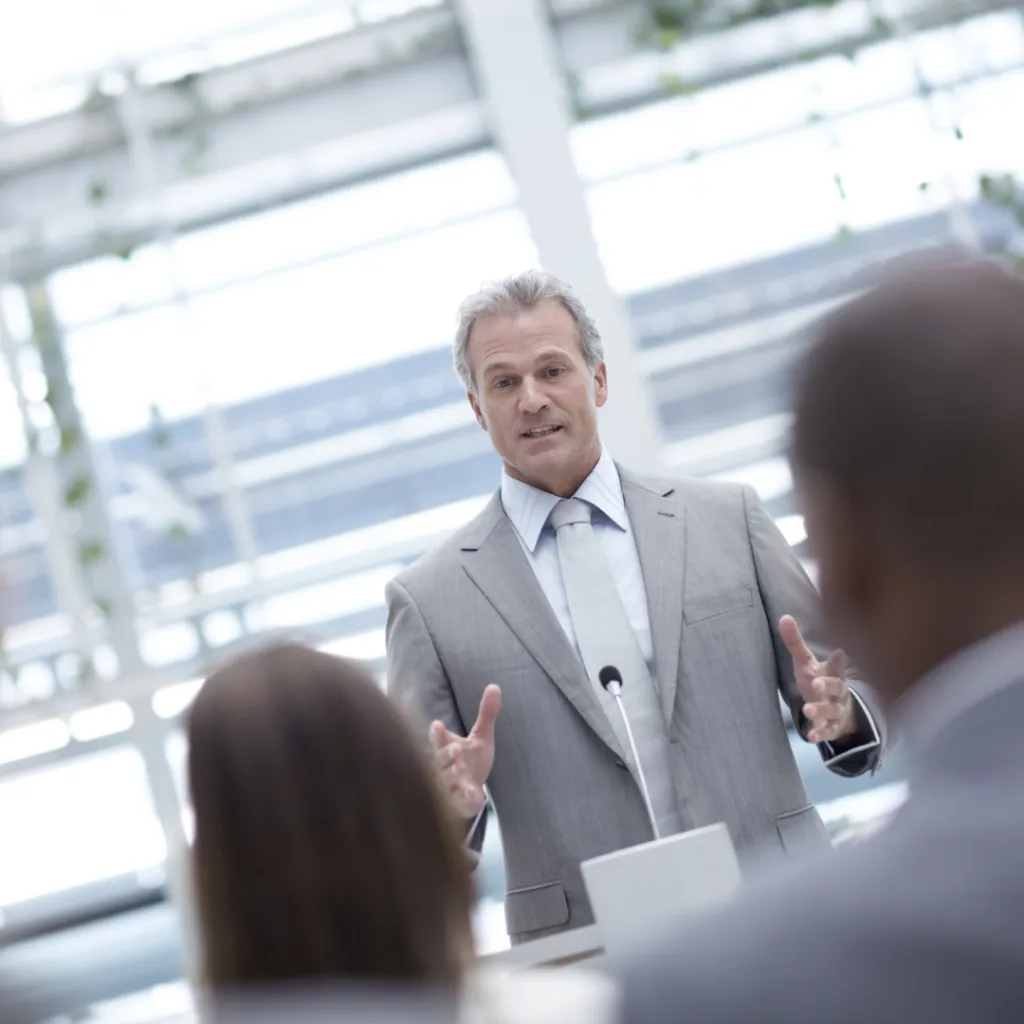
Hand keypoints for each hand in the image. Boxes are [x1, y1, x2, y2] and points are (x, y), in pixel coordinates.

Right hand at [430, 684, 500, 818]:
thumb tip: (495, 686)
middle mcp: (444, 766)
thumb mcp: (481, 737)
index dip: (437, 733)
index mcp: (447, 747)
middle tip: (455, 748)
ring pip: (447, 779)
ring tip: (461, 767)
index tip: (437, 724)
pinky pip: (459, 800)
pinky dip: (465, 797)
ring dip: (453, 773)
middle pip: (440, 759)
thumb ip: (486, 713)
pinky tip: (473, 794)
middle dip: (446, 754)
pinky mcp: (457, 802)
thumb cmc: (471, 761)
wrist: (469, 794)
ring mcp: (449, 785)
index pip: (438, 738)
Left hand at [779, 615, 855, 743]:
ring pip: (832, 710)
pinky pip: (828, 731)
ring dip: (820, 710)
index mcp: (832, 673)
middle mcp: (838, 692)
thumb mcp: (806, 663)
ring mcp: (836, 710)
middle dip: (828, 685)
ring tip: (807, 710)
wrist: (840, 712)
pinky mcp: (832, 727)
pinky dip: (820, 734)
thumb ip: (796, 643)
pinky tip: (811, 736)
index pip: (836, 666)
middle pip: (838, 687)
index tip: (839, 652)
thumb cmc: (819, 680)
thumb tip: (784, 617)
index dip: (837, 660)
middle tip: (816, 683)